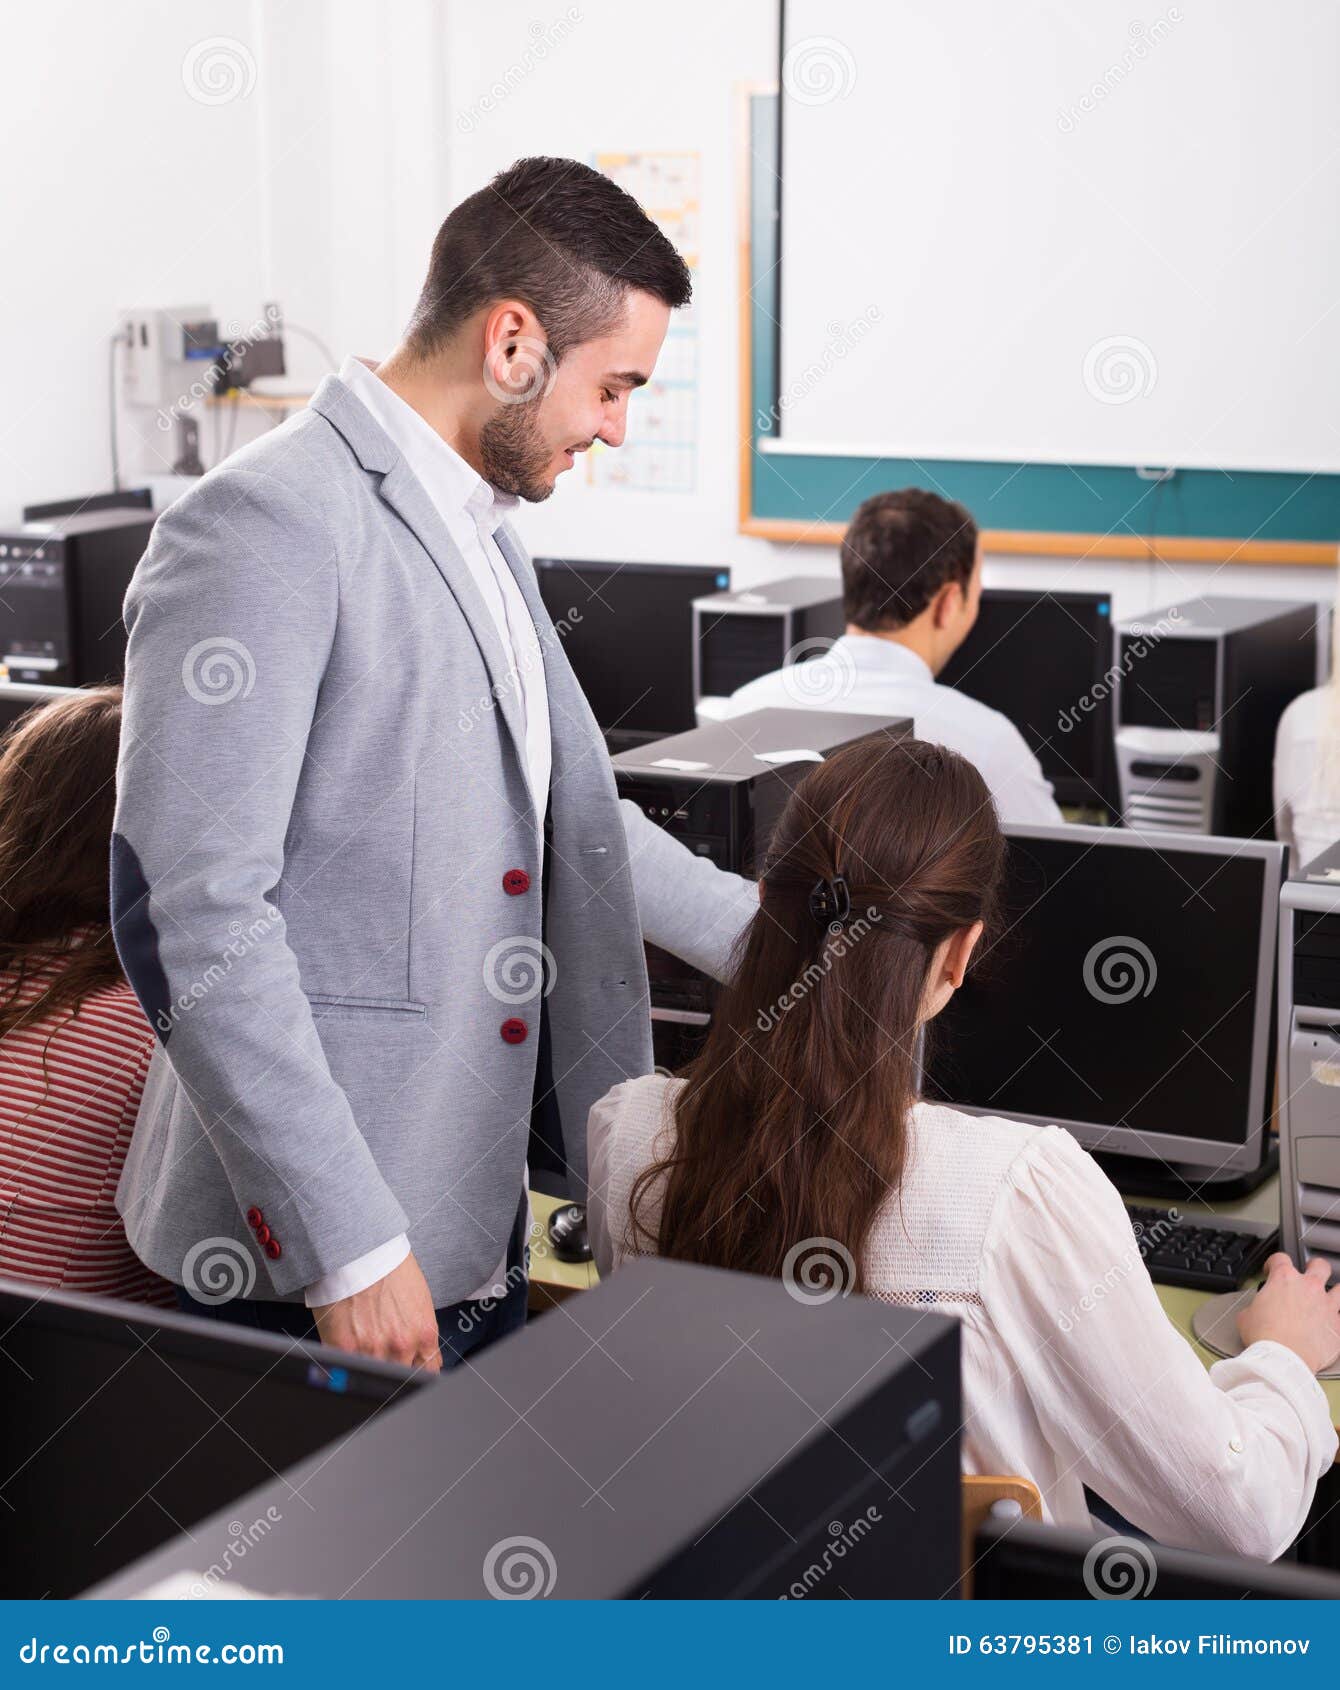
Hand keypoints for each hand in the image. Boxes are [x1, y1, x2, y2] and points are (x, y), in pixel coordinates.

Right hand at [312, 1252, 441, 1372]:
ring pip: (374, 1376)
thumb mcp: (419, 1301)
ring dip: (369, 1365)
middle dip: (393, 1368)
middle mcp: (402, 1346)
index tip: (410, 1371)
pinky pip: (346, 1369)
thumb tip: (427, 1359)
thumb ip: (423, 1334)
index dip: (416, 1372)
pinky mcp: (344, 1349)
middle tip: (382, 1352)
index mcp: (424, 1333)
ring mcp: (373, 1350)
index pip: (428, 1372)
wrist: (359, 1250)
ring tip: (363, 1343)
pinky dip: (346, 1364)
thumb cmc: (388, 1268)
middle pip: (400, 1376)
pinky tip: (346, 1347)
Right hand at [1237, 1253, 1339, 1373]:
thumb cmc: (1265, 1338)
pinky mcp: (1338, 1327)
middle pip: (1319, 1265)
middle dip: (1314, 1268)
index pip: (1280, 1258)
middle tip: (1309, 1275)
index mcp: (1284, 1279)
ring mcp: (1327, 1306)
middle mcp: (1309, 1287)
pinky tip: (1330, 1325)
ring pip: (1339, 1289)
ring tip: (1326, 1300)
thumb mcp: (1245, 1315)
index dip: (1273, 1263)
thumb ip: (1254, 1306)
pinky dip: (1337, 1321)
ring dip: (1333, 1293)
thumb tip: (1256, 1310)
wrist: (1283, 1361)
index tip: (1271, 1271)